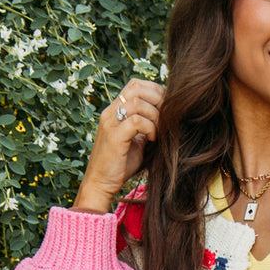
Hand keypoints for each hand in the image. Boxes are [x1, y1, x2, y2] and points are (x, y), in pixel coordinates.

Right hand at [73, 78, 164, 212]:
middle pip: (137, 87)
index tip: (167, 109)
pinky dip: (150, 128)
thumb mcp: (137, 141)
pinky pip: (137, 120)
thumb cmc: (120, 165)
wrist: (100, 184)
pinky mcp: (114, 136)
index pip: (136, 85)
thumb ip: (147, 126)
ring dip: (155, 115)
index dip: (155, 91)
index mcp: (114, 110)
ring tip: (159, 131)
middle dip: (158, 100)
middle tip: (167, 118)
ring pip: (137, 102)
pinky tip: (153, 140)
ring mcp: (110, 123)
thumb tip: (168, 117)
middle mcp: (110, 112)